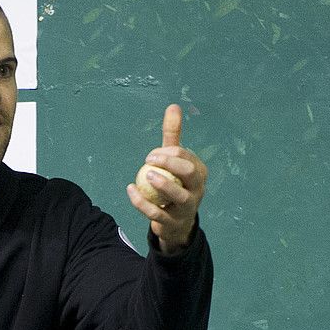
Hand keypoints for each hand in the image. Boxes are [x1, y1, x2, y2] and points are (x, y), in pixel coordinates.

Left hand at [126, 104, 207, 252]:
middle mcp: (198, 189)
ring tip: (146, 175)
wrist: (176, 223)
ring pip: (179, 196)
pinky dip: (142, 202)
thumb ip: (173, 136)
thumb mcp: (174, 161)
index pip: (186, 157)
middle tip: (149, 160)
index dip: (168, 153)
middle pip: (189, 173)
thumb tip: (173, 106)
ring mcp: (187, 208)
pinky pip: (157, 213)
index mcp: (199, 172)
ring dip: (163, 184)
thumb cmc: (175, 185)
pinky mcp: (172, 223)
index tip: (152, 155)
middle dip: (170, 163)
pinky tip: (130, 190)